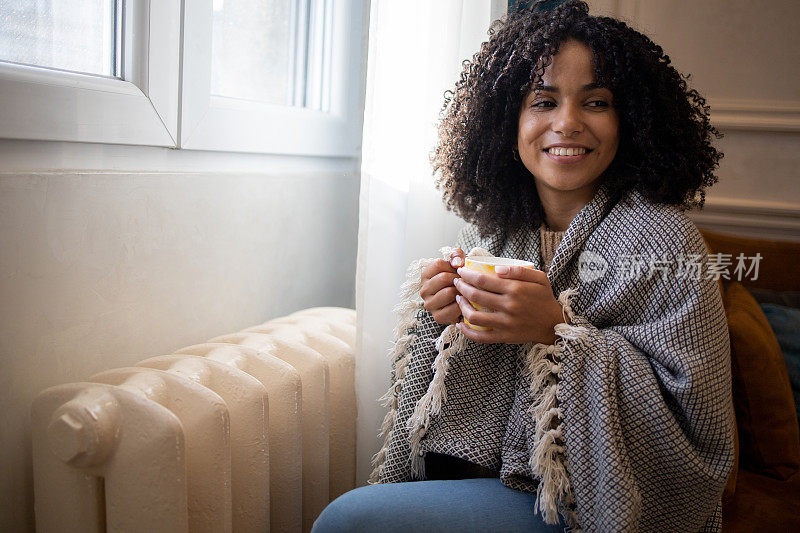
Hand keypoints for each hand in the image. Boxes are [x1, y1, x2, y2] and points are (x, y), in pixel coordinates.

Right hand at [420, 248, 466, 324]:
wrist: (466, 301)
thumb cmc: (460, 280)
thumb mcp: (458, 263)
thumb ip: (456, 256)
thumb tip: (457, 263)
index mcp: (425, 276)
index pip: (438, 264)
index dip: (453, 266)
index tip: (459, 271)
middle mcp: (424, 291)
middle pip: (443, 278)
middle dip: (458, 279)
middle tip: (464, 282)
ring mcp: (429, 305)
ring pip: (448, 293)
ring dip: (461, 292)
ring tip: (464, 292)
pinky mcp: (438, 317)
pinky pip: (454, 308)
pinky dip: (462, 305)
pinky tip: (464, 303)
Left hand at [453, 264, 567, 343]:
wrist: (553, 324)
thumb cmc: (544, 299)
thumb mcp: (540, 278)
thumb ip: (519, 270)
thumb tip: (497, 269)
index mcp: (515, 289)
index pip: (483, 280)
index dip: (467, 275)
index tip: (461, 271)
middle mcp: (508, 306)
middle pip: (475, 295)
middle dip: (461, 287)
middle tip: (456, 282)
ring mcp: (505, 323)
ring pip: (474, 316)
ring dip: (461, 306)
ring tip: (458, 299)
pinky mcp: (504, 337)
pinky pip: (481, 336)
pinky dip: (467, 331)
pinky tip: (460, 324)